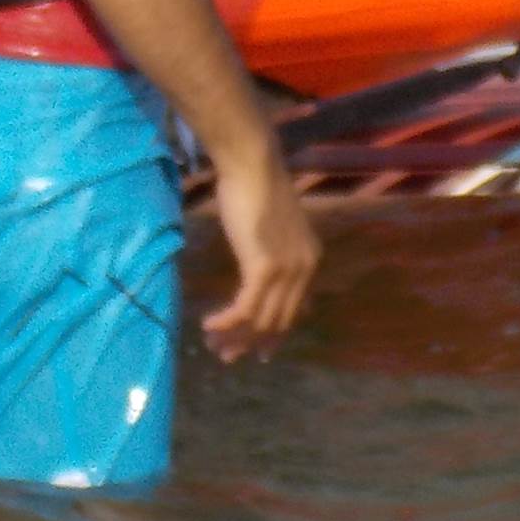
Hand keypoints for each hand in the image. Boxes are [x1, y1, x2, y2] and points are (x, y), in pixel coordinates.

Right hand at [202, 144, 319, 361]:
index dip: (273, 334)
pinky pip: (245, 309)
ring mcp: (287, 270)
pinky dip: (226, 321)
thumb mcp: (270, 228)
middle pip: (278, 321)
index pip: (294, 311)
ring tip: (213, 343)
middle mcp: (305, 269)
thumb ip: (271, 254)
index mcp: (310, 260)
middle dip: (250, 342)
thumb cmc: (254, 188)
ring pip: (261, 320)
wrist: (252, 165)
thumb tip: (259, 278)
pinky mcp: (264, 268)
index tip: (255, 351)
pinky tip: (209, 324)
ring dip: (235, 336)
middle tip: (226, 355)